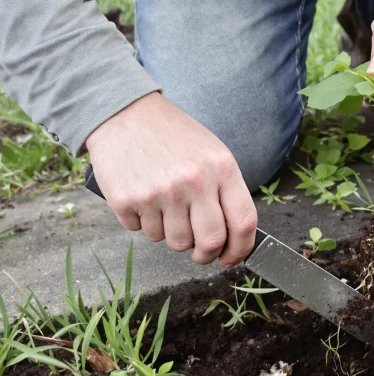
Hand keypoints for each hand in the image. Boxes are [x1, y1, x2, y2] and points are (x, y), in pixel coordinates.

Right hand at [86, 92, 257, 267]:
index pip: (244, 223)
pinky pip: (142, 232)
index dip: (241, 249)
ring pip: (175, 242)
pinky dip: (144, 223)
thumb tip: (233, 237)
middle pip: (210, 242)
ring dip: (172, 235)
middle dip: (206, 255)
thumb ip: (225, 191)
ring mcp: (159, 192)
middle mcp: (193, 181)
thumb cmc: (173, 136)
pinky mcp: (127, 200)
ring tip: (167, 209)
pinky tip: (144, 198)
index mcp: (221, 169)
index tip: (231, 258)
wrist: (124, 113)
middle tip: (199, 252)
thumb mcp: (212, 153)